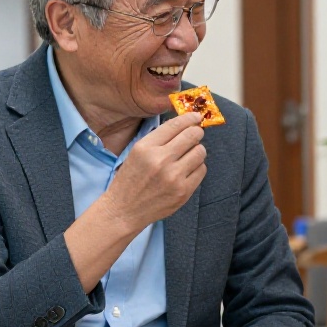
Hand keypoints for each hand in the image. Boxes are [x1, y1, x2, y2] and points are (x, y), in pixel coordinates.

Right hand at [101, 112, 206, 232]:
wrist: (124, 211)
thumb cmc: (130, 180)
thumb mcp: (136, 153)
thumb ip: (158, 139)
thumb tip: (183, 124)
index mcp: (145, 148)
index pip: (175, 125)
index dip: (189, 118)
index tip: (195, 116)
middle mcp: (160, 160)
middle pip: (192, 135)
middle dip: (196, 132)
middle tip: (195, 134)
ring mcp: (174, 177)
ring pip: (200, 152)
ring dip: (197, 150)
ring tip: (188, 155)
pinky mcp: (183, 191)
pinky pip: (201, 170)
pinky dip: (197, 167)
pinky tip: (187, 170)